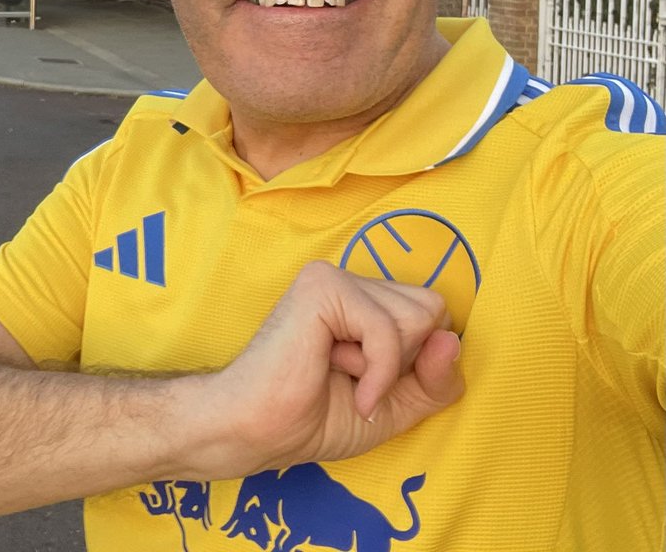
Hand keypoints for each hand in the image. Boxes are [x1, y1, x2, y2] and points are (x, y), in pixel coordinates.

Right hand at [189, 261, 462, 476]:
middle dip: (405, 361)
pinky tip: (349, 386)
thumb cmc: (312, 419)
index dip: (419, 362)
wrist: (254, 431)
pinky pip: (388, 330)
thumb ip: (435, 380)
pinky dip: (379, 374)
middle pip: (431, 309)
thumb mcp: (395, 407)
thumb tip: (454, 339)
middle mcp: (350, 279)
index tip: (372, 385)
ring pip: (418, 318)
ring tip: (337, 372)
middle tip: (352, 376)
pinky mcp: (321, 287)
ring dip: (385, 368)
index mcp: (363, 299)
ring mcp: (333, 277)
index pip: (432, 313)